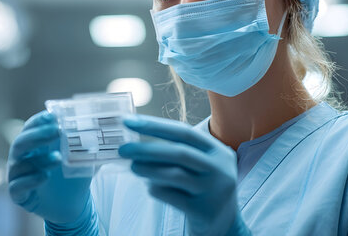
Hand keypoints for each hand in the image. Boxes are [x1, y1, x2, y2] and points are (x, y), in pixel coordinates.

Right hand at [7, 110, 92, 224]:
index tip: (53, 116)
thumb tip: (100, 125)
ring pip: (19, 164)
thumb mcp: (82, 156)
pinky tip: (44, 177)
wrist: (73, 203)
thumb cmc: (73, 174)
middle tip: (57, 131)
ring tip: (59, 158)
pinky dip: (30, 180)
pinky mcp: (19, 195)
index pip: (31, 127)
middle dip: (38, 135)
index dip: (39, 121)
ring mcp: (18, 176)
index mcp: (34, 144)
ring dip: (40, 159)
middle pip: (21, 143)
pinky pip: (17, 187)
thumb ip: (87, 142)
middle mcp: (22, 157)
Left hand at [118, 114, 249, 235]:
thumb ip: (177, 152)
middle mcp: (220, 168)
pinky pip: (172, 196)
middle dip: (147, 149)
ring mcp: (215, 190)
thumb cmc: (203, 188)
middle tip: (123, 149)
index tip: (129, 122)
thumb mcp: (199, 166)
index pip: (184, 132)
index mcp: (218, 151)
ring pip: (175, 175)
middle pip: (180, 152)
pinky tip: (149, 187)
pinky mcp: (204, 210)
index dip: (155, 125)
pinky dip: (156, 189)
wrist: (223, 224)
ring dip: (148, 169)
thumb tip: (138, 140)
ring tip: (133, 167)